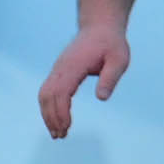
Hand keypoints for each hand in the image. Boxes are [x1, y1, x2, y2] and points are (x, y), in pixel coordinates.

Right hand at [39, 23, 129, 137]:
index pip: (61, 92)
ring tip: (57, 132)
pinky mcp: (59, 71)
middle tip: (61, 136)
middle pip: (47, 95)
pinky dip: (49, 106)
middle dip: (52, 117)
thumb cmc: (111, 43)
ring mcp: (58, 69)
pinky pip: (47, 90)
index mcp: (74, 65)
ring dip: (47, 114)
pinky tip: (56, 119)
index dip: (61, 111)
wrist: (100, 27)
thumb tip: (102, 97)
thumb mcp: (119, 59)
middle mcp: (61, 68)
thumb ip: (110, 77)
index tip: (66, 127)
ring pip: (44, 94)